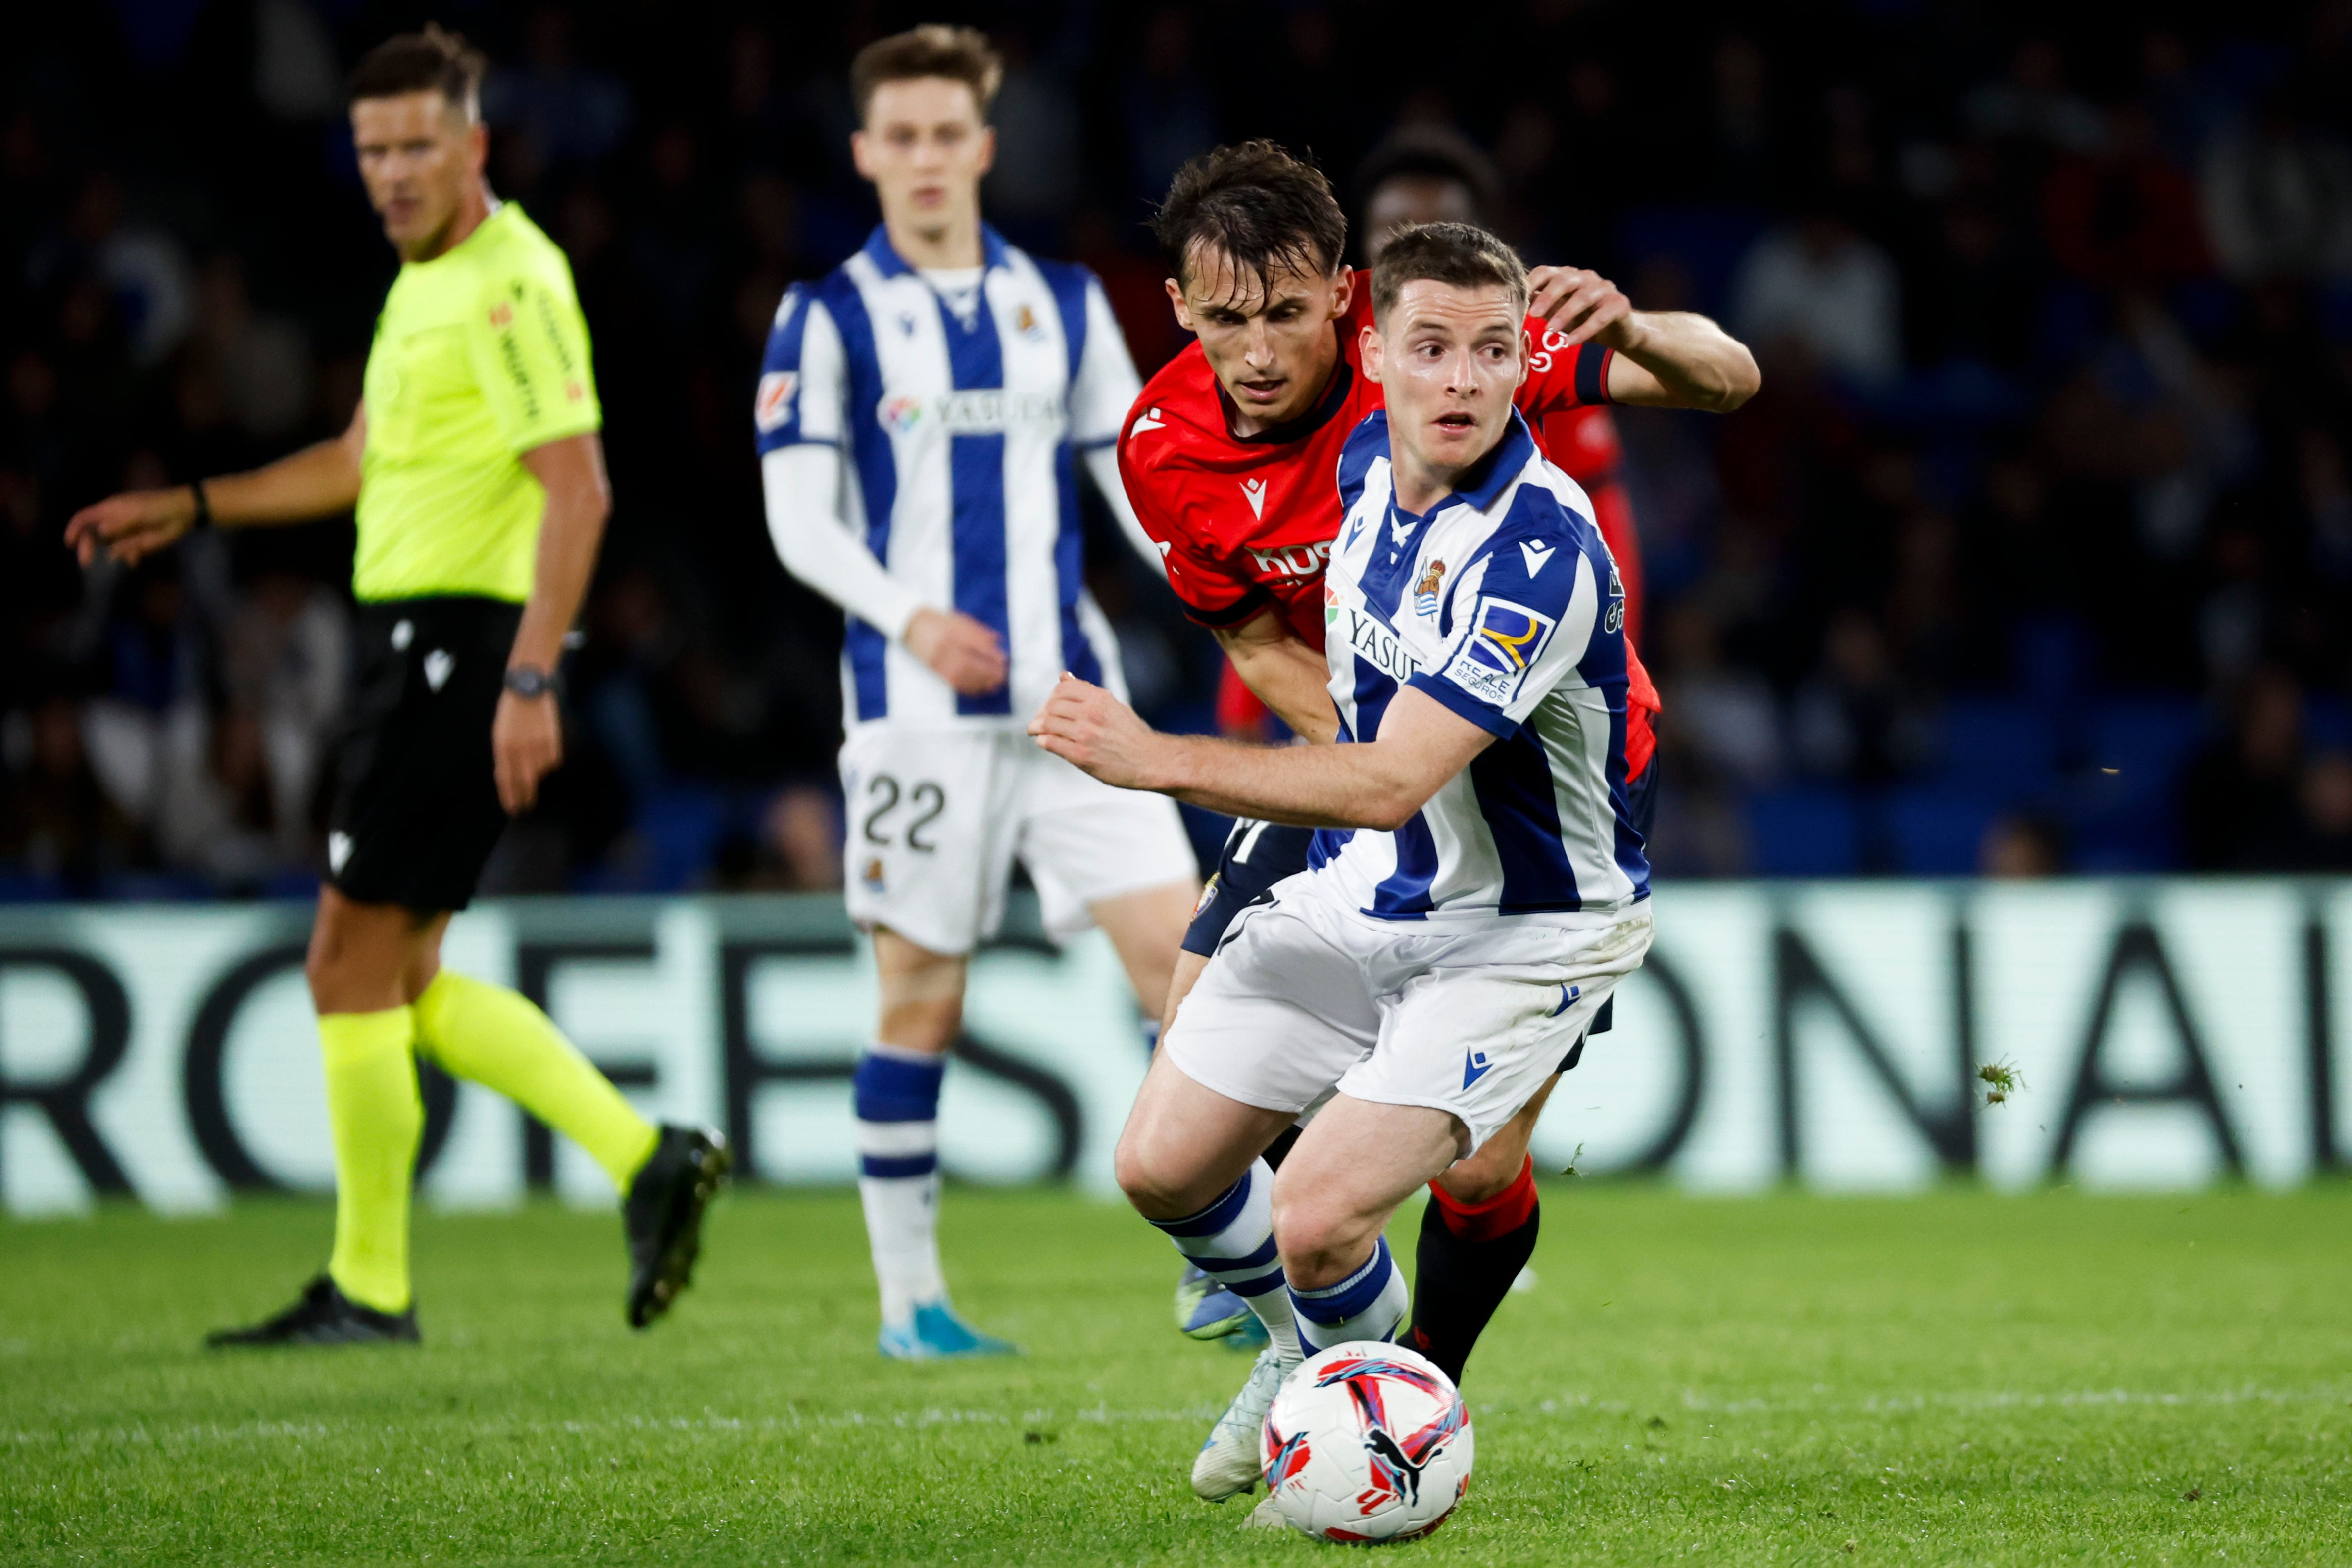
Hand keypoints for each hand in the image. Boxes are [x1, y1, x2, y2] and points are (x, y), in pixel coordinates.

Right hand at [64, 486, 196, 567]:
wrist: (184, 513)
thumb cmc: (159, 508)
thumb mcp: (138, 514)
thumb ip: (120, 523)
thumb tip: (100, 531)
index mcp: (110, 510)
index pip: (84, 518)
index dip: (74, 530)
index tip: (69, 545)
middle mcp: (114, 521)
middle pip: (92, 535)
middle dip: (88, 547)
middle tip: (86, 562)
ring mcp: (125, 533)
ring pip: (109, 547)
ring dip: (114, 554)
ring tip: (130, 557)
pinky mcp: (137, 543)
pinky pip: (126, 554)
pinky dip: (128, 557)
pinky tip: (136, 559)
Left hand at [492, 688, 562, 814]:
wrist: (528, 688)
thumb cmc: (512, 711)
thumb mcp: (500, 733)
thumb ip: (504, 755)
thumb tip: (509, 777)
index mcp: (502, 747)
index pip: (506, 780)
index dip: (510, 797)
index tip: (513, 809)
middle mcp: (519, 749)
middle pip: (525, 782)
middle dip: (526, 797)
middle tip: (526, 806)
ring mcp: (537, 746)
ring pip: (541, 770)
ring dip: (538, 768)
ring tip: (533, 752)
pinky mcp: (553, 741)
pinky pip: (553, 760)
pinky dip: (549, 758)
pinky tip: (544, 744)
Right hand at [904, 606, 1007, 695]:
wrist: (911, 624)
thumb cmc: (939, 621)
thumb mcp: (960, 620)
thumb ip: (978, 631)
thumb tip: (997, 640)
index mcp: (953, 631)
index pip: (975, 644)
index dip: (991, 654)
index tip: (1003, 660)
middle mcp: (944, 645)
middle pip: (970, 662)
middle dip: (988, 671)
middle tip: (1001, 676)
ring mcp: (938, 658)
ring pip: (962, 675)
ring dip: (979, 682)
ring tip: (993, 685)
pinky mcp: (934, 668)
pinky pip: (952, 681)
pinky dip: (967, 687)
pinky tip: (978, 689)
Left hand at [1028, 673, 1168, 789]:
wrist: (1151, 761)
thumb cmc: (1134, 735)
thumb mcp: (1114, 706)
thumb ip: (1088, 692)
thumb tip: (1062, 674)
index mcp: (1100, 698)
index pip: (1063, 688)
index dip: (1052, 696)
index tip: (1050, 705)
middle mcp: (1091, 713)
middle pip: (1051, 706)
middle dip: (1041, 712)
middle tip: (1039, 720)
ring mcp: (1085, 734)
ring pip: (1046, 723)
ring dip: (1036, 727)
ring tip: (1035, 730)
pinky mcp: (1080, 755)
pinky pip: (1050, 742)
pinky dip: (1043, 740)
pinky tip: (1044, 742)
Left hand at [1527, 265, 1635, 349]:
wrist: (1619, 331)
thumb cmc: (1584, 319)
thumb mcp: (1559, 313)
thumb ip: (1542, 307)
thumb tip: (1516, 306)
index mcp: (1568, 276)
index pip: (1546, 272)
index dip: (1531, 283)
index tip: (1518, 300)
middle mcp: (1586, 277)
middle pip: (1564, 280)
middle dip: (1547, 297)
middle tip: (1533, 315)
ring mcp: (1604, 288)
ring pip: (1583, 297)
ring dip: (1564, 314)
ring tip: (1550, 330)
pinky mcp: (1619, 304)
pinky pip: (1600, 317)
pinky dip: (1584, 330)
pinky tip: (1570, 342)